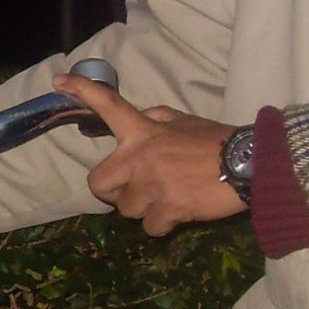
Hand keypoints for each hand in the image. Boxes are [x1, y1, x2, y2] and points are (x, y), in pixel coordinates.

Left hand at [56, 73, 243, 235]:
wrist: (248, 164)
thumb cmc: (217, 141)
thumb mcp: (185, 120)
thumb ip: (157, 119)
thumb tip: (141, 117)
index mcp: (144, 131)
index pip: (108, 106)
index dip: (82, 90)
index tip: (59, 80)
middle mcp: (140, 158)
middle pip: (98, 184)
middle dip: (112, 192)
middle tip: (132, 190)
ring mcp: (152, 185)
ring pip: (127, 210)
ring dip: (144, 208)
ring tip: (169, 198)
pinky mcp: (168, 209)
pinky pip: (150, 227)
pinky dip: (163, 225)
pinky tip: (180, 213)